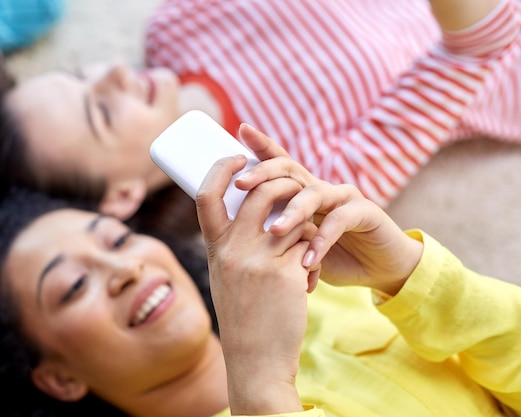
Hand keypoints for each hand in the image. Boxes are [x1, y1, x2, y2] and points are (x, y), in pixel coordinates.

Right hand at [196, 154, 311, 414]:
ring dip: (306, 227)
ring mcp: (258, 261)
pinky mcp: (286, 273)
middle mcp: (232, 250)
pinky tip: (308, 281)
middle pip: (259, 192)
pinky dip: (313, 257)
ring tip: (303, 252)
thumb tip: (253, 208)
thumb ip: (234, 244)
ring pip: (292, 217)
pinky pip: (309, 245)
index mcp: (214, 249)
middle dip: (282, 182)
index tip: (238, 156)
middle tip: (294, 185)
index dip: (222, 168)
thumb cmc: (243, 315)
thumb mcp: (225, 275)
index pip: (207, 194)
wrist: (255, 360)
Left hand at [236, 124, 423, 295]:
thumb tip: (238, 234)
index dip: (262, 145)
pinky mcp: (366, 212)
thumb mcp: (298, 246)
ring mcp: (345, 197)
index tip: (241, 130)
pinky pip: (340, 219)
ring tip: (274, 232)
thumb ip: (278, 235)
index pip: (280, 163)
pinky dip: (323, 239)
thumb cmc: (333, 257)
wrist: (379, 269)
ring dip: (292, 212)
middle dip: (264, 174)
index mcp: (303, 191)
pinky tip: (309, 259)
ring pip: (313, 194)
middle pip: (290, 170)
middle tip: (241, 184)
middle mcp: (322, 188)